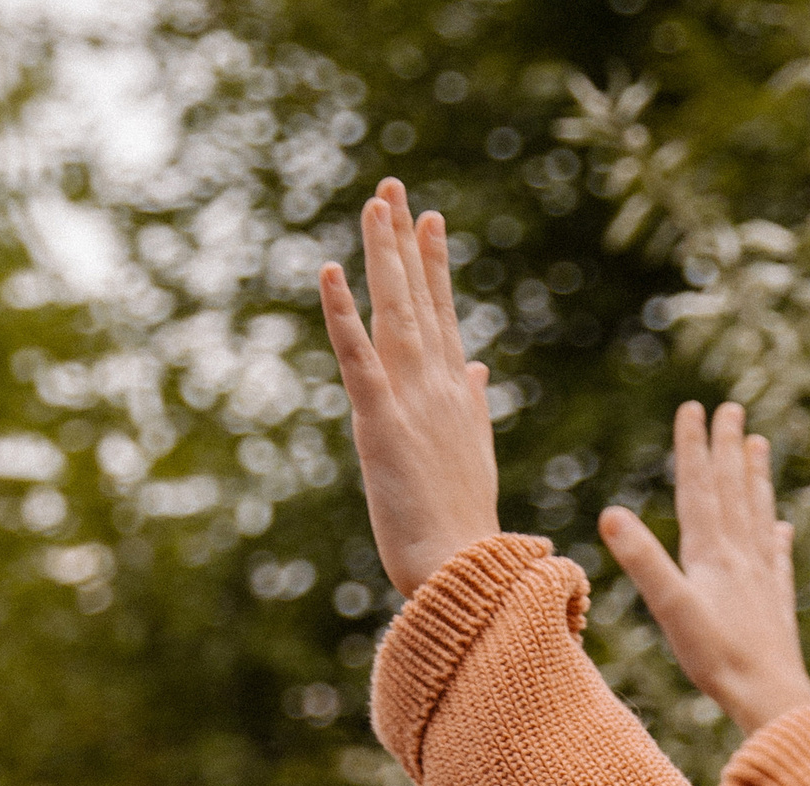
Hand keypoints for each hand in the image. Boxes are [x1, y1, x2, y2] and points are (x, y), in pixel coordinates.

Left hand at [319, 180, 499, 597]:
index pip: (445, 318)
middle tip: (392, 188)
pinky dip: (342, 313)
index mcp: (458, 399)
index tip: (429, 221)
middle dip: (405, 242)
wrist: (465, 573)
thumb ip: (474, 406)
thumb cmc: (465, 530)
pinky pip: (358, 357)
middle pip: (420, 300)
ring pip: (396, 313)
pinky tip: (329, 271)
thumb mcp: (472, 457)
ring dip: (383, 256)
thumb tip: (480, 371)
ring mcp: (412, 401)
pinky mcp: (381, 422)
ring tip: (375, 204)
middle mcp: (440, 388)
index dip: (434, 267)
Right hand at [600, 402, 809, 736]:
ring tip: (761, 446)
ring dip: (757, 480)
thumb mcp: (672, 609)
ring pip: (760, 517)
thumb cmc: (719, 660)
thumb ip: (643, 560)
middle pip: (734, 492)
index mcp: (712, 554)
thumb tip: (609, 514)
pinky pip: (779, 562)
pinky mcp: (777, 608)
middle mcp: (742, 558)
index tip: (694, 408)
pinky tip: (785, 528)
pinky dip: (780, 539)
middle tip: (733, 409)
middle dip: (729, 449)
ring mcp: (763, 581)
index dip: (694, 448)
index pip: (700, 489)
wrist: (772, 700)